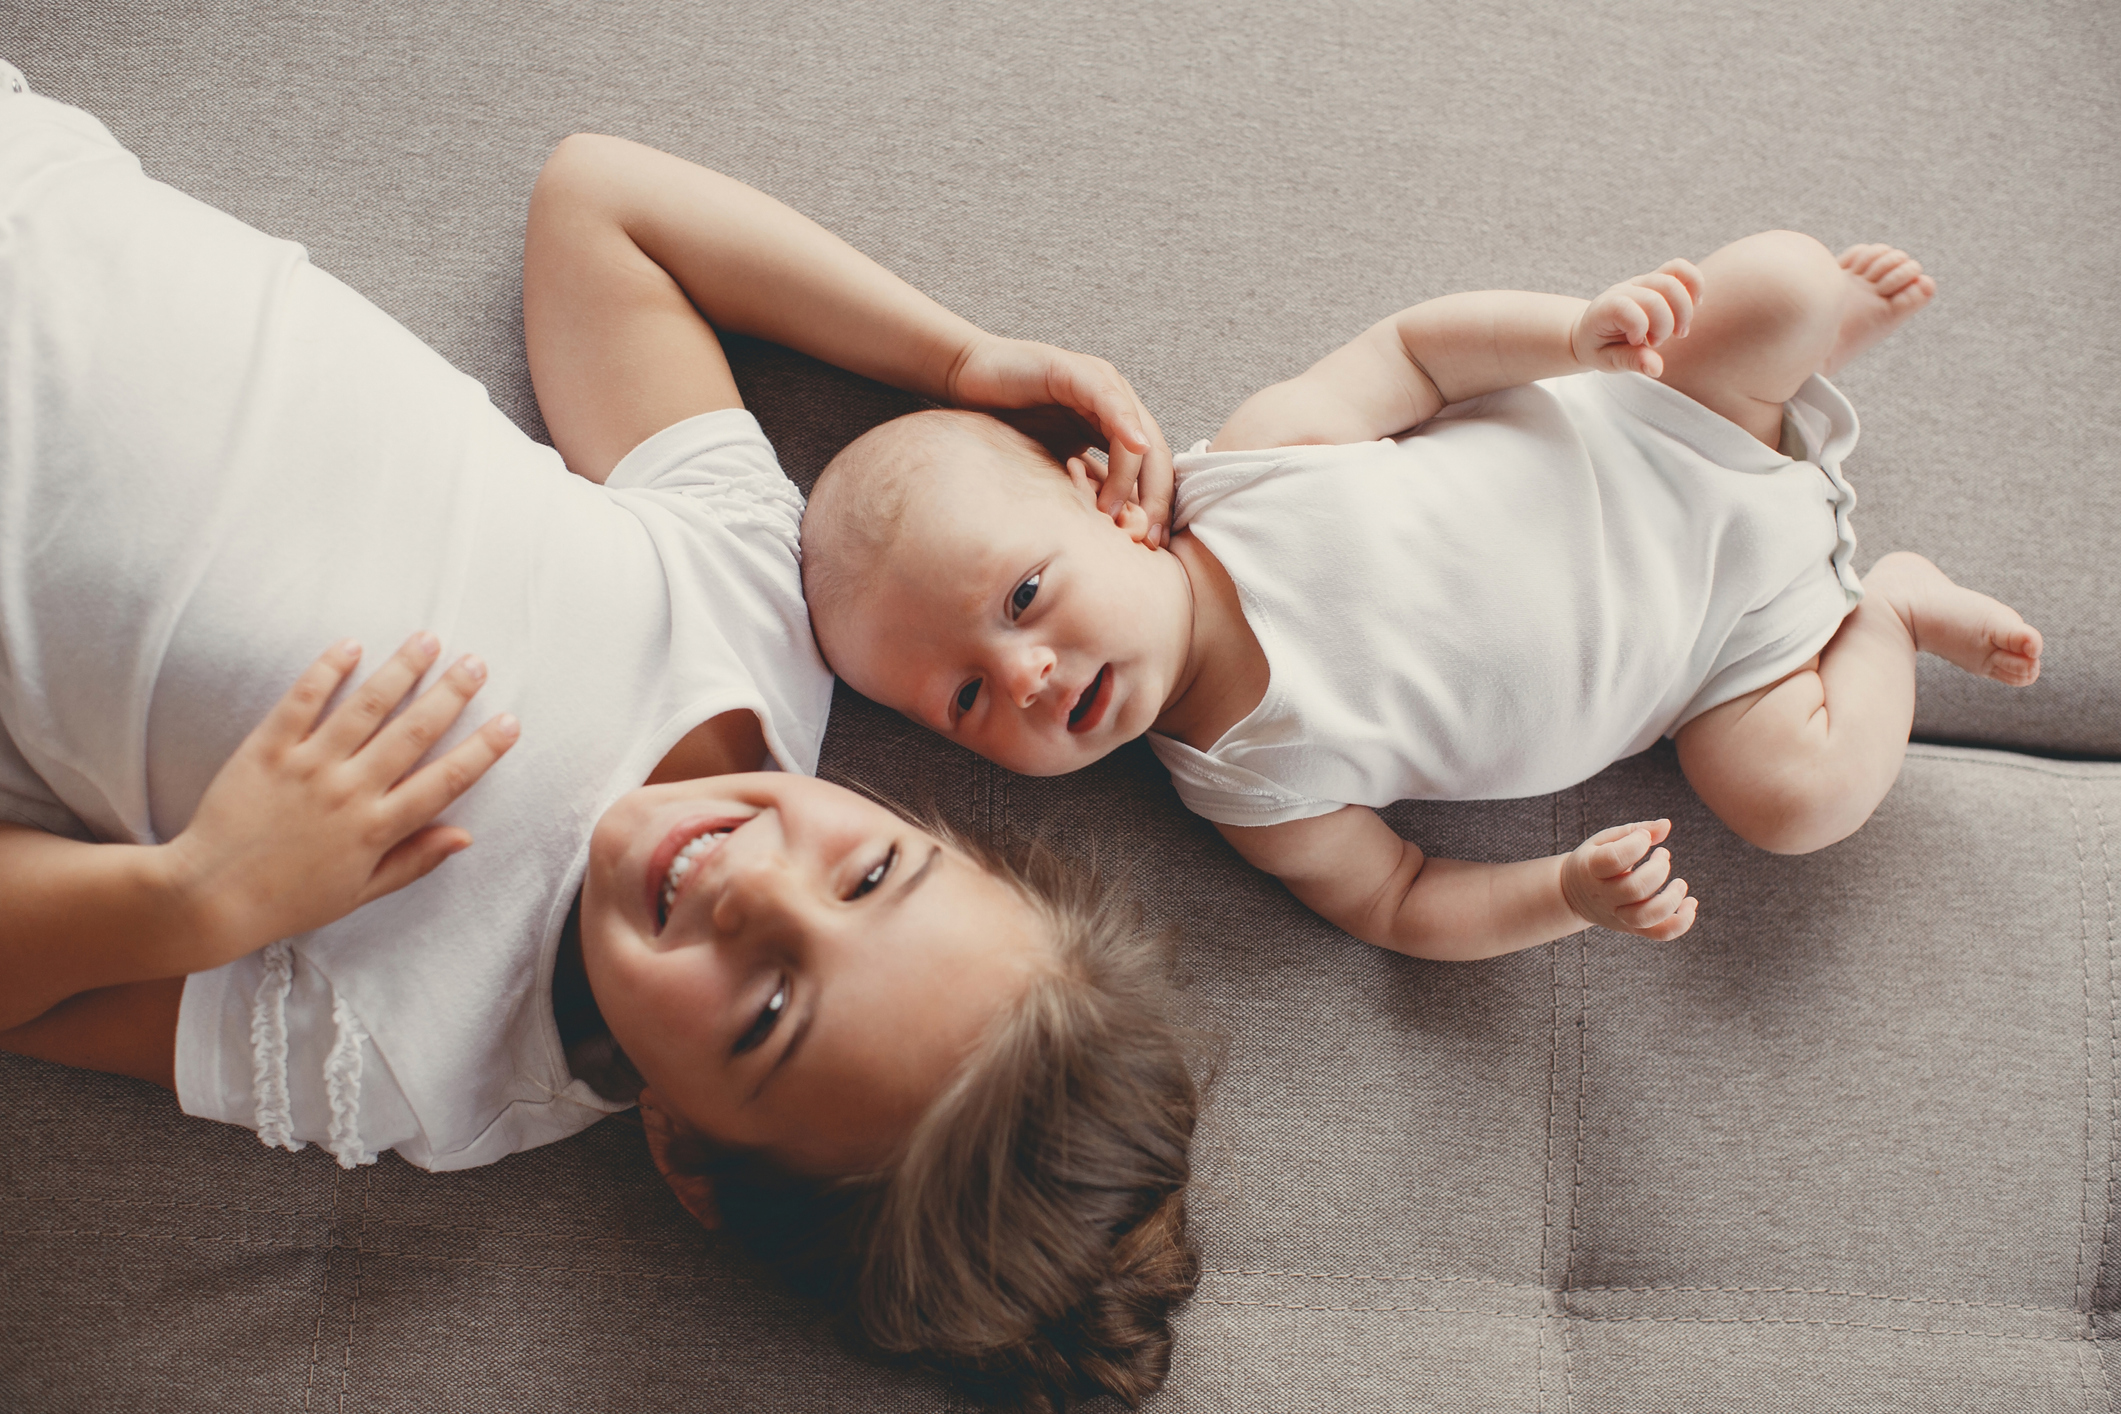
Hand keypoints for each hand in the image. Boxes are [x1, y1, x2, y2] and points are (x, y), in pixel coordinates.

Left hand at [165, 633, 519, 962]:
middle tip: (476, 663)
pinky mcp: (267, 749)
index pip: (444, 782)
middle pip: (413, 733)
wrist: (206, 897)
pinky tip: (352, 646)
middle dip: (450, 694)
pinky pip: (302, 701)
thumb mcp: (359, 893)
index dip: (482, 751)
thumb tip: (465, 836)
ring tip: (427, 640)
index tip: (509, 723)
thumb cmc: (287, 900)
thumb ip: (414, 860)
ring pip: (366, 707)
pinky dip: (328, 671)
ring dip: (401, 670)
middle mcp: (349, 792)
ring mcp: (308, 767)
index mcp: (376, 830)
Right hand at [946, 334, 1175, 546]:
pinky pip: (1109, 401)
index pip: (1150, 468)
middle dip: (1157, 499)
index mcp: (1114, 425)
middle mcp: (1115, 403)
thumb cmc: (1005, 422)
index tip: (1151, 544)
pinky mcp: (1077, 372)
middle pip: (1154, 454)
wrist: (966, 383)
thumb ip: (1082, 486)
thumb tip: (1106, 532)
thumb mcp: (1052, 464)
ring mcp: (1100, 384)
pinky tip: (1135, 446)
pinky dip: (1125, 424)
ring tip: (1118, 514)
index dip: (1157, 505)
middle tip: (1149, 539)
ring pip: (1137, 432)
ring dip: (1133, 476)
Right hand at [1559, 819, 1696, 939]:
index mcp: (1591, 869)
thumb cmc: (1594, 860)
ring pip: (1646, 916)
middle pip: (1634, 889)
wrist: (1573, 894)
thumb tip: (1666, 825)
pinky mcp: (1634, 928)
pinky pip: (1660, 933)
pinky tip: (1691, 904)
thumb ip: (1634, 830)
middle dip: (1658, 869)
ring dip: (1671, 899)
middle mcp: (1604, 896)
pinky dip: (1681, 922)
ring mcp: (1619, 916)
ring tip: (1680, 883)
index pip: (1613, 859)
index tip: (1643, 837)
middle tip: (1663, 855)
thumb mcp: (1605, 840)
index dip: (1636, 844)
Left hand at [1571, 259, 1703, 377]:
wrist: (1592, 330)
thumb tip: (1656, 368)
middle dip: (1667, 324)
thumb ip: (1631, 362)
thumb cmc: (1600, 347)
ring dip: (1685, 311)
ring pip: (1673, 280)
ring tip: (1678, 332)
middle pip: (1657, 295)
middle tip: (1657, 343)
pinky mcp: (1656, 278)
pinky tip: (1694, 305)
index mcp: (1604, 310)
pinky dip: (1694, 284)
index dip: (1639, 326)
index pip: (1626, 307)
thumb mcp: (1607, 360)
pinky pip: (1680, 268)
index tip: (1635, 341)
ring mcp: (1640, 281)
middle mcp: (1623, 290)